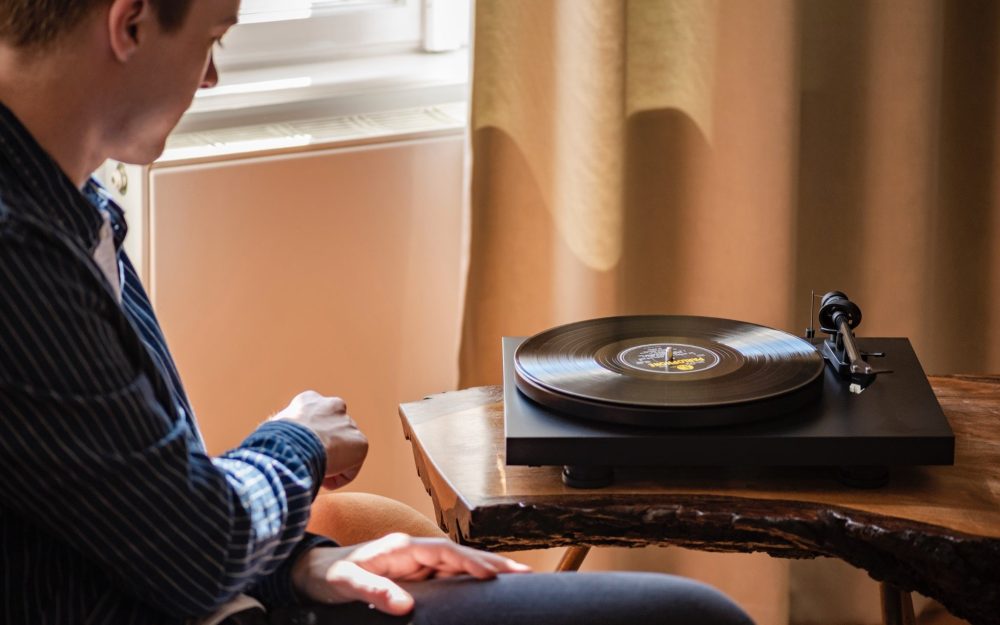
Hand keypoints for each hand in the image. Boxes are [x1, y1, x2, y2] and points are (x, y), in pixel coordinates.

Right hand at [271, 390, 367, 488]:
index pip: (313, 417)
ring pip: (342, 451)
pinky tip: (324, 479)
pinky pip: (350, 468)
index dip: (307, 438)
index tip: (299, 452)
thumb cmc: (276, 442)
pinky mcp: (361, 443)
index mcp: (309, 400)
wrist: (294, 446)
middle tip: (310, 463)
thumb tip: (270, 447)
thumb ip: (281, 432)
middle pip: (332, 432)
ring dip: (332, 463)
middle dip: (325, 447)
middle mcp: (333, 406)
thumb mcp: (272, 431)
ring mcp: (349, 424)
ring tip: (315, 472)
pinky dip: (339, 478)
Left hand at [291, 533, 531, 614]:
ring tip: (517, 579)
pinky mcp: (413, 577)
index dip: (471, 562)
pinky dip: (470, 581)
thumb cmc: (328, 575)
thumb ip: (374, 591)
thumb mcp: (346, 583)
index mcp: (402, 548)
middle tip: (524, 573)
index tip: (494, 574)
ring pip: (458, 567)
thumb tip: (404, 604)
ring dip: (486, 571)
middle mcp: (413, 553)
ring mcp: (415, 565)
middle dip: (493, 563)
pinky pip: (448, 578)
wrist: (312, 573)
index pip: (446, 553)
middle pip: (460, 556)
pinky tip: (485, 589)